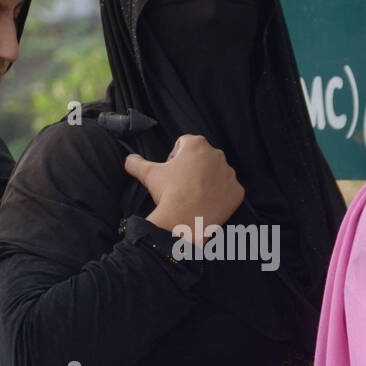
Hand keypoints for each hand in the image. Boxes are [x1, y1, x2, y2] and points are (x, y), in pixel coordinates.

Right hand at [123, 134, 244, 232]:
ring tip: (194, 196)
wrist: (183, 222)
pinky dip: (220, 197)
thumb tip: (128, 159)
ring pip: (217, 174)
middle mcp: (217, 154)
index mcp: (196, 144)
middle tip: (182, 187)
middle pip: (202, 158)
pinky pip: (229, 191)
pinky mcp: (237, 191)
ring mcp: (229, 174)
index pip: (184, 145)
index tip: (172, 174)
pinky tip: (207, 204)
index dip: (175, 159)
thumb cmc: (168, 194)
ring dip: (208, 182)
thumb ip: (136, 162)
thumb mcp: (148, 174)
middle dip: (193, 169)